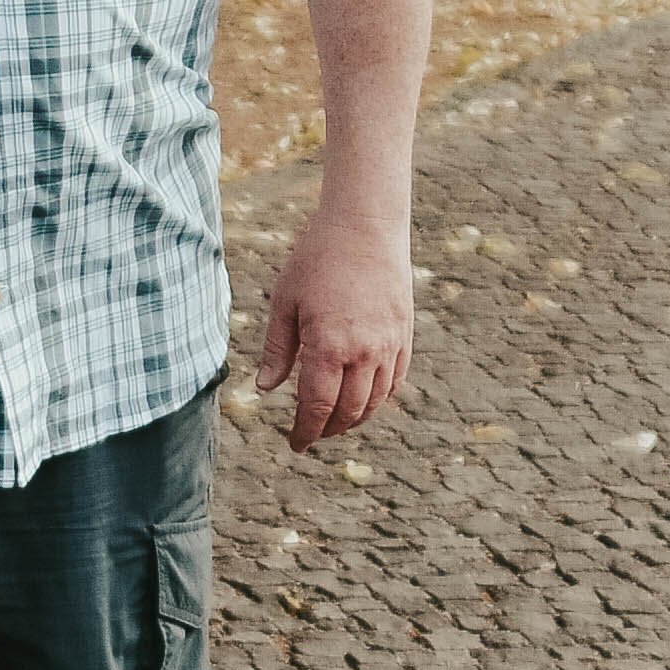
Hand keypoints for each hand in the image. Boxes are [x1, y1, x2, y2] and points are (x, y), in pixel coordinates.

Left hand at [257, 203, 412, 447]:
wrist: (365, 225)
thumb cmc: (317, 259)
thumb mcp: (285, 302)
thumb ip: (278, 350)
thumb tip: (265, 389)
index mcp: (329, 347)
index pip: (317, 408)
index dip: (305, 431)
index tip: (295, 444)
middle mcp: (363, 353)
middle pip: (348, 411)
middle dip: (328, 429)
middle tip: (312, 434)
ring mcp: (389, 345)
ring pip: (374, 401)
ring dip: (354, 419)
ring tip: (335, 422)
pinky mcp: (404, 335)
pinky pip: (395, 381)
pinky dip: (379, 399)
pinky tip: (364, 400)